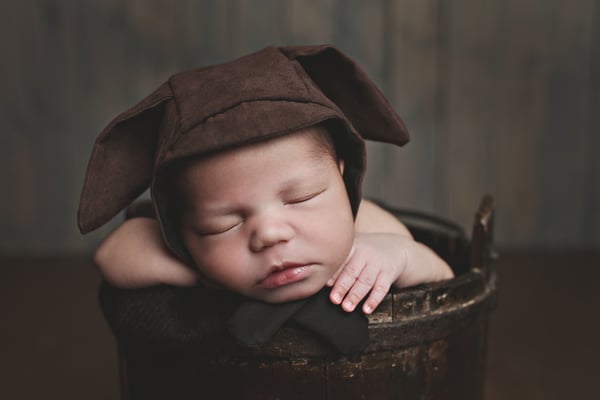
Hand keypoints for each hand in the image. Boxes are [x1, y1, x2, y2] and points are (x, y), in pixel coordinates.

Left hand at [327, 232, 453, 313]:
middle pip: (353, 271)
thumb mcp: (354, 248)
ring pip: (366, 281)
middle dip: (343, 286)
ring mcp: (378, 263)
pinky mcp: (389, 272)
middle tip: (334, 300)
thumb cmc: (366, 252)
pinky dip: (374, 300)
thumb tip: (318, 277)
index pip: (342, 261)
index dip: (334, 273)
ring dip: (356, 295)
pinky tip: (366, 309)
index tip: (326, 285)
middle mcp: (366, 253)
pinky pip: (382, 288)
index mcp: (354, 247)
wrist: (395, 247)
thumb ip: (339, 260)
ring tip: (347, 308)